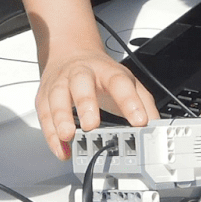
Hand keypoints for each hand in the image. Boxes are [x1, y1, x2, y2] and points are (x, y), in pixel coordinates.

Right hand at [35, 49, 158, 159]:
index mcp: (106, 71)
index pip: (120, 82)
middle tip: (92, 125)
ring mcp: (60, 83)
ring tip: (68, 137)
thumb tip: (156, 126)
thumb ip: (144, 103)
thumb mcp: (126, 81)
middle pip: (81, 83)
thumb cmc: (99, 74)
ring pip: (57, 98)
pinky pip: (44, 115)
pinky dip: (50, 134)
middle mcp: (81, 73)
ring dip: (61, 118)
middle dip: (86, 104)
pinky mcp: (44, 96)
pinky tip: (61, 148)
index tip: (139, 121)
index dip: (130, 102)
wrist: (69, 53)